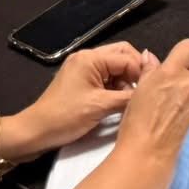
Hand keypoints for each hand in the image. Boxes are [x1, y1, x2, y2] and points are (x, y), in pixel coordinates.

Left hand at [6, 41, 146, 157]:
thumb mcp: (101, 107)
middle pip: (122, 55)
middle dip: (135, 72)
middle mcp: (87, 57)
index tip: (152, 90)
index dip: (142, 73)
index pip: (127, 57)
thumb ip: (128, 96)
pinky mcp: (81, 80)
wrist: (35, 132)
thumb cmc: (66, 117)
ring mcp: (83, 68)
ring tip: (132, 99)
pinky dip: (115, 86)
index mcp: (91, 58)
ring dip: (126, 80)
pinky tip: (120, 101)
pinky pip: (106, 77)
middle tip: (144, 91)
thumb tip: (151, 91)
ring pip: (115, 66)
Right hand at [113, 39, 188, 168]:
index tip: (175, 64)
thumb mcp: (139, 90)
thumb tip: (150, 56)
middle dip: (185, 78)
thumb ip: (149, 69)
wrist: (148, 153)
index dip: (183, 54)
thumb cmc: (139, 124)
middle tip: (168, 92)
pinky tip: (178, 119)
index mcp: (171, 72)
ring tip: (171, 110)